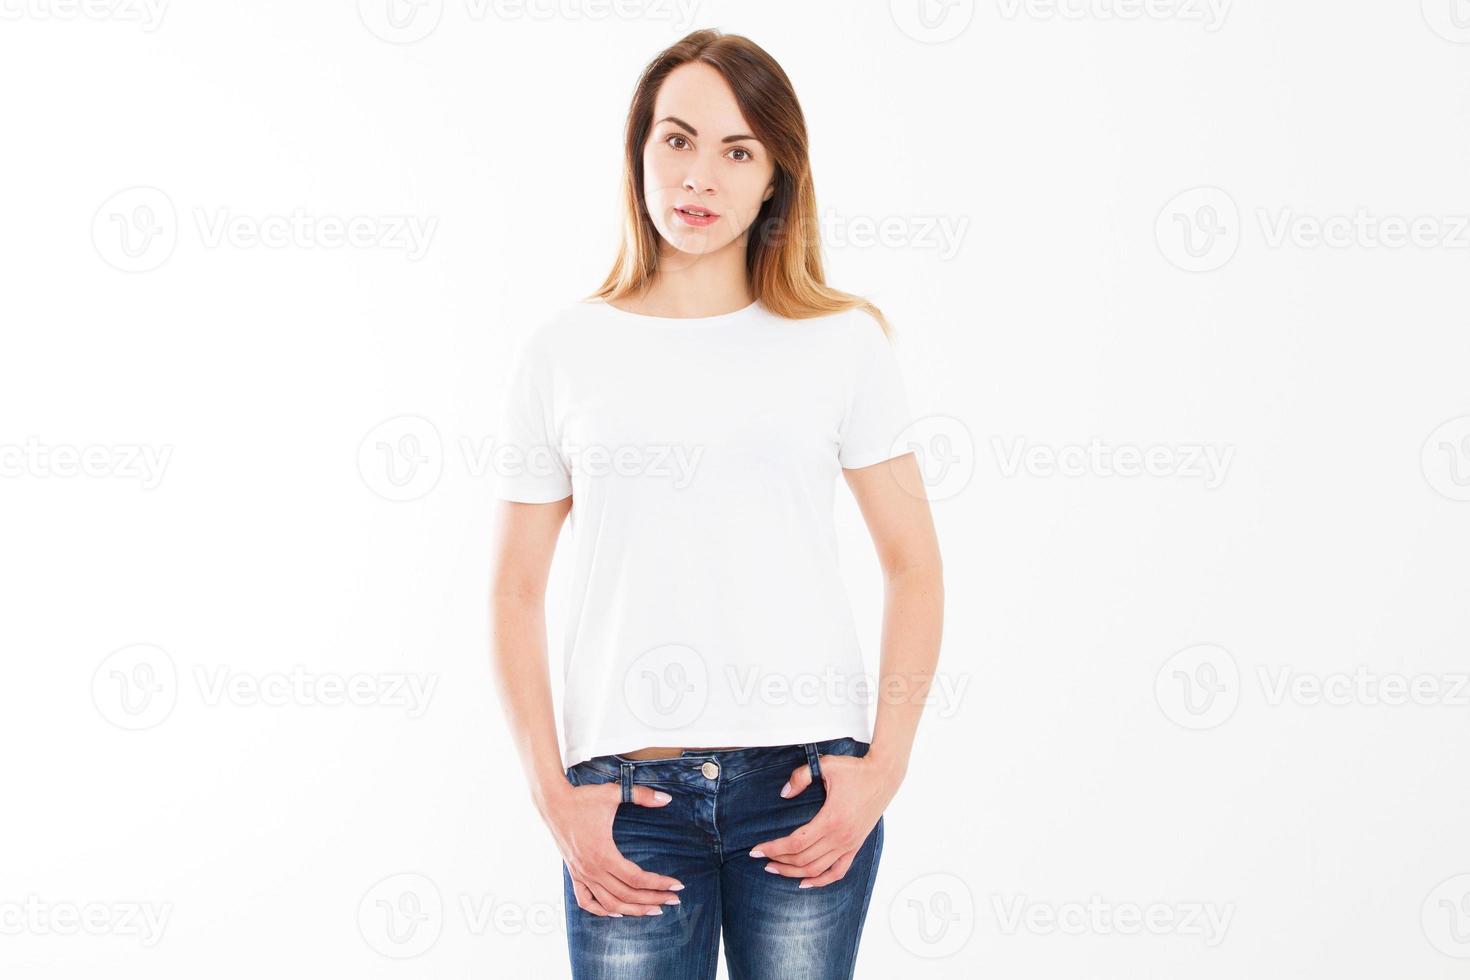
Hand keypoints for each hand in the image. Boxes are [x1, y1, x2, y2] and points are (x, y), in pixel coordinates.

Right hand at [540, 781, 684, 915]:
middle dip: (654, 899)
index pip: (637, 878)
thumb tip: (666, 798)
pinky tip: (616, 912)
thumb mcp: (613, 793)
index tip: (677, 885)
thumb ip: (641, 795)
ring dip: (633, 910)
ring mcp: (581, 874)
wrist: (552, 802)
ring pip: (610, 903)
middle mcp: (592, 869)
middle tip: (674, 900)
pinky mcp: (574, 874)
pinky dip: (601, 910)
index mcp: (603, 854)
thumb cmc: (582, 798)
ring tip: (653, 910)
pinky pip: (586, 901)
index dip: (659, 883)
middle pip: (627, 895)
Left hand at [748, 752, 902, 887]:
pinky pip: (838, 872)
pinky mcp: (855, 846)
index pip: (795, 843)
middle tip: (761, 857)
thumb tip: (784, 794)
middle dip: (778, 860)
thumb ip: (800, 777)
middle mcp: (840, 837)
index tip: (755, 850)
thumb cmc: (855, 770)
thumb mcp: (826, 765)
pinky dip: (821, 881)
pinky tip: (804, 882)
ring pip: (817, 870)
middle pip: (803, 859)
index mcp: (831, 820)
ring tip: (775, 868)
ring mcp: (849, 844)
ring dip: (793, 872)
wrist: (883, 776)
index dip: (773, 848)